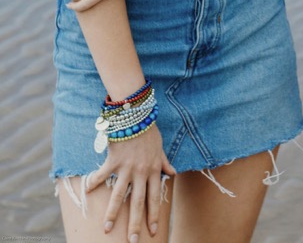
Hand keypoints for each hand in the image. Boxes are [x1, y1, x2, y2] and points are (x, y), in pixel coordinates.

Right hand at [85, 123, 175, 239]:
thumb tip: (172, 173)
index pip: (154, 198)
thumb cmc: (148, 131)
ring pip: (120, 196)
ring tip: (108, 229)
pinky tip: (87, 190)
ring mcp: (126, 168)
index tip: (152, 231)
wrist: (137, 115)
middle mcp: (140, 172)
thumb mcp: (160, 147)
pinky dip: (94, 182)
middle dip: (135, 223)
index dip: (153, 216)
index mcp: (153, 170)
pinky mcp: (114, 160)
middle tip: (133, 241)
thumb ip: (164, 162)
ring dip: (113, 213)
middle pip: (138, 203)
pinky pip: (103, 175)